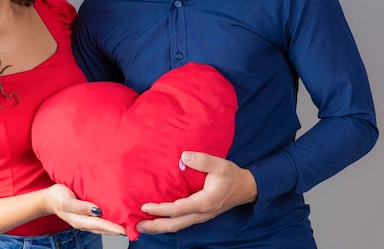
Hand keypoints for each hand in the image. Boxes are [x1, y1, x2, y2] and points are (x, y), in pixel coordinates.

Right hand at [45, 184, 125, 234]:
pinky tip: (118, 216)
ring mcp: (87, 219)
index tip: (124, 229)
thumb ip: (80, 207)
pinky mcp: (88, 214)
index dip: (112, 228)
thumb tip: (97, 211)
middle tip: (133, 228)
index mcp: (79, 221)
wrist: (49, 198)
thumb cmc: (57, 197)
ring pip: (104, 225)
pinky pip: (101, 219)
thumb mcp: (66, 201)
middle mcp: (85, 222)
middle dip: (118, 229)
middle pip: (104, 228)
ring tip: (130, 224)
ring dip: (116, 225)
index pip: (99, 225)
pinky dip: (111, 219)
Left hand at [136, 151, 256, 233]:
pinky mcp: (200, 214)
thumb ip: (202, 160)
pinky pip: (182, 222)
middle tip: (138, 225)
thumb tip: (184, 156)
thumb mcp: (220, 165)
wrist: (246, 188)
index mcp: (204, 202)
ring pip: (178, 226)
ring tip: (144, 225)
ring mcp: (201, 216)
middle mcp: (201, 213)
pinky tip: (160, 219)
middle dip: (156, 226)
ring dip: (160, 227)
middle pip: (175, 224)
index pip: (178, 209)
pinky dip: (169, 223)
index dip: (160, 209)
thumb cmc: (232, 176)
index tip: (145, 206)